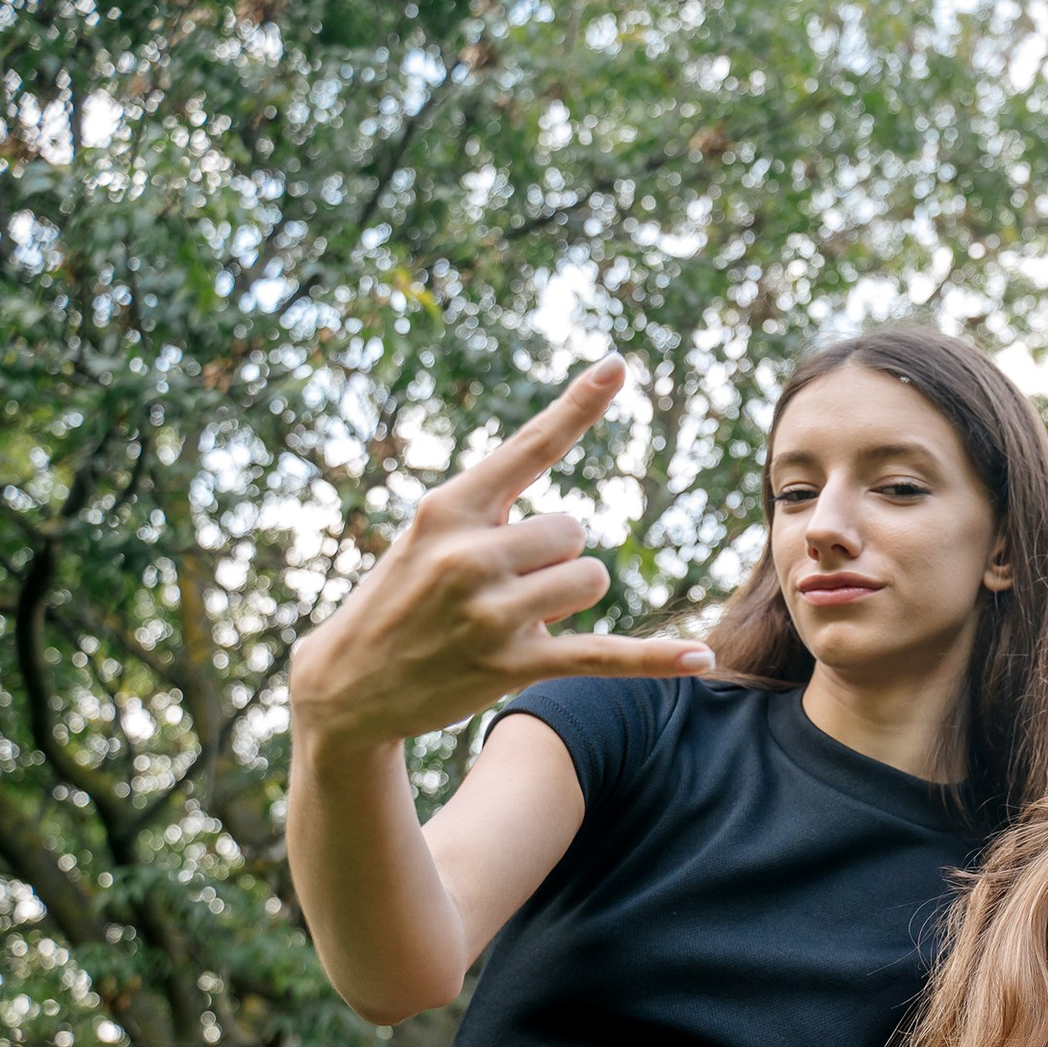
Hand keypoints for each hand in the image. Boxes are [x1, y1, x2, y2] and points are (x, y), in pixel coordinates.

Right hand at [288, 356, 712, 754]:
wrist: (346, 682)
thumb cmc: (398, 598)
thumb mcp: (429, 537)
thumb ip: (492, 512)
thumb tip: (568, 522)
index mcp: (449, 507)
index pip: (529, 446)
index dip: (579, 406)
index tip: (619, 364)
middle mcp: (469, 553)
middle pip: (576, 531)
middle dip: (557, 557)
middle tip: (504, 584)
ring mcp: (490, 611)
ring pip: (590, 579)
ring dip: (567, 600)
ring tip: (513, 618)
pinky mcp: (511, 664)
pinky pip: (603, 654)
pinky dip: (654, 658)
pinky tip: (701, 657)